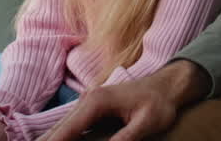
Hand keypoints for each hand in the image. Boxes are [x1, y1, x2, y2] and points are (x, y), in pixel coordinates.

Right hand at [39, 61, 208, 140]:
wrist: (167, 85)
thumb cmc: (159, 104)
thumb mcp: (146, 123)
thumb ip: (125, 138)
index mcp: (98, 102)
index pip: (69, 128)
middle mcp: (89, 100)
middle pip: (60, 126)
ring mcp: (90, 103)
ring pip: (64, 125)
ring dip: (53, 138)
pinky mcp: (94, 108)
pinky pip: (73, 124)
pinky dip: (63, 135)